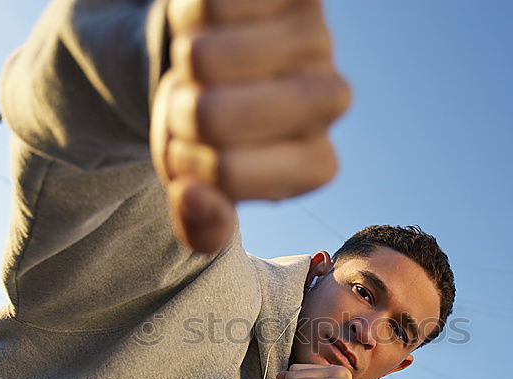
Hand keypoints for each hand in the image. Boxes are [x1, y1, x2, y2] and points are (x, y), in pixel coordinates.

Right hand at [151, 0, 350, 252]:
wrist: (222, 62)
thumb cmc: (216, 135)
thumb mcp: (202, 190)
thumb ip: (202, 223)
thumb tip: (195, 200)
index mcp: (317, 164)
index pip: (226, 174)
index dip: (190, 164)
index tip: (203, 153)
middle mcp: (332, 99)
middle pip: (213, 118)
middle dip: (180, 113)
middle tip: (194, 107)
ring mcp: (316, 36)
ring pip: (205, 57)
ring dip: (181, 63)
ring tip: (202, 69)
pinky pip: (209, 5)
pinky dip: (188, 18)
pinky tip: (212, 28)